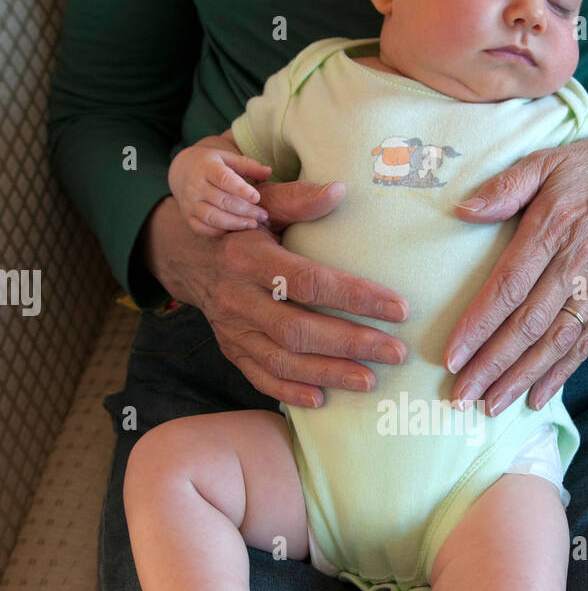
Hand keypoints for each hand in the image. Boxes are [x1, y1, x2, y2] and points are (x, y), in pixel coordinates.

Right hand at [138, 186, 408, 407]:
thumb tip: (340, 190)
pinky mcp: (230, 350)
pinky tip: (322, 399)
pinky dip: (290, 391)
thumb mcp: (262, 204)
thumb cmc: (240, 226)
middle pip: (298, 330)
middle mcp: (238, 298)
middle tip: (396, 352)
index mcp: (249, 258)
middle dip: (351, 344)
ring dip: (329, 373)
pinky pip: (260, 377)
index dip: (355, 297)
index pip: (309, 282)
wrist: (186, 255)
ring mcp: (232, 329)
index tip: (398, 308)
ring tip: (371, 380)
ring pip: (281, 361)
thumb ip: (297, 198)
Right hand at [168, 144, 273, 234]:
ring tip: (253, 225)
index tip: (257, 197)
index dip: (240, 189)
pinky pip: (202, 228)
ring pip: (212, 217)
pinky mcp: (188, 216)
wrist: (182, 170)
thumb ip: (248, 165)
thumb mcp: (228, 158)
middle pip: (221, 200)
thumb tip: (268, 172)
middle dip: (245, 210)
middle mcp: (195, 186)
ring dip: (235, 223)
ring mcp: (190, 203)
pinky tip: (236, 231)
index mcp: (206, 167)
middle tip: (263, 215)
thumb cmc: (213, 164)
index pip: (223, 179)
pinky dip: (219, 232)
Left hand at [443, 124, 587, 413]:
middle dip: (492, 366)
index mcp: (552, 230)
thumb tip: (463, 211)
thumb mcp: (547, 161)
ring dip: (522, 379)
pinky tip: (536, 399)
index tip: (452, 356)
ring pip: (556, 343)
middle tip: (460, 396)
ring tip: (491, 406)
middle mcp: (576, 266)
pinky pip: (585, 343)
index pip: (508, 287)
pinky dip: (561, 375)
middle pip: (528, 326)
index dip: (479, 325)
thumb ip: (506, 186)